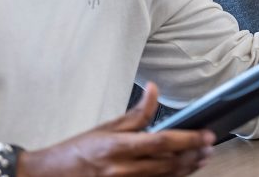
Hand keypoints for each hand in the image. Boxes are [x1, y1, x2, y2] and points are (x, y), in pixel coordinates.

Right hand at [17, 83, 213, 176]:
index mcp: (117, 148)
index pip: (161, 143)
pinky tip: (180, 172)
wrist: (49, 176)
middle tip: (209, 146)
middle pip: (168, 164)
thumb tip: (154, 90)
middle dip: (193, 155)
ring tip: (201, 158)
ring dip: (186, 169)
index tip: (205, 135)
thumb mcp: (105, 127)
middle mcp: (122, 170)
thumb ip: (136, 113)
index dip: (188, 139)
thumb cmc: (75, 152)